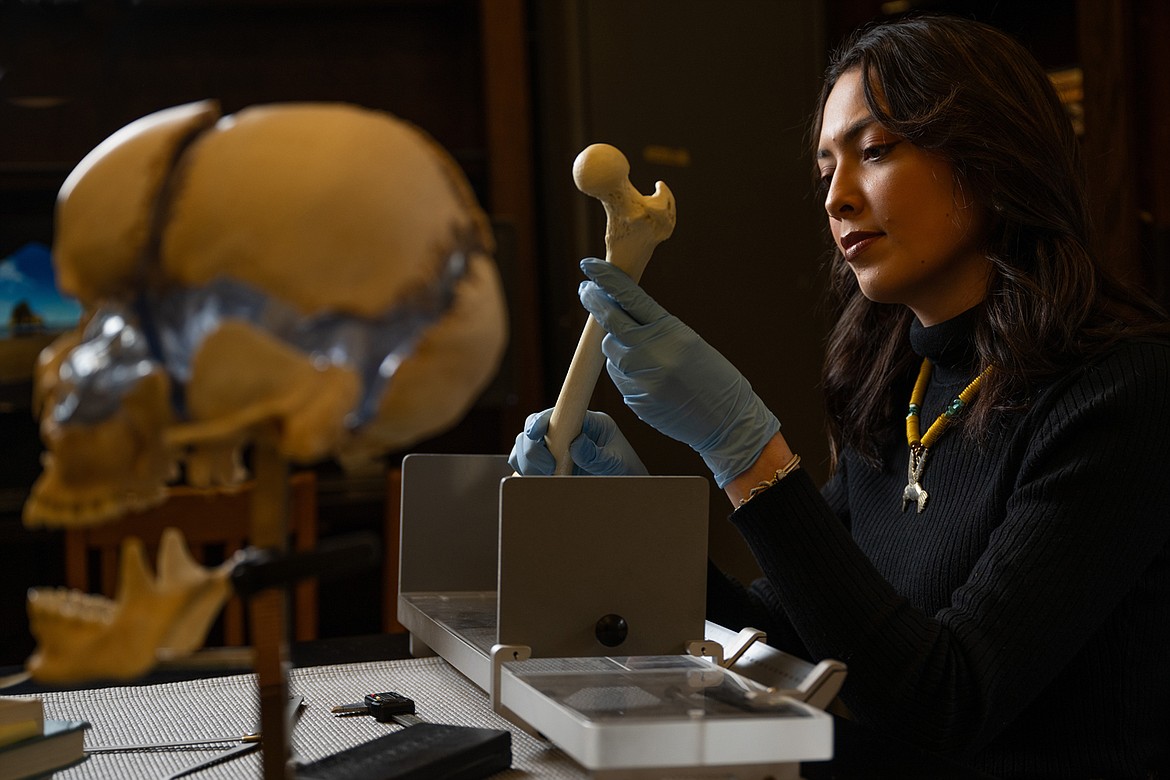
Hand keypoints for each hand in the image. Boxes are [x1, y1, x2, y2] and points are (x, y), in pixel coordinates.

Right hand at [508, 407, 647, 475]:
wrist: (629, 487)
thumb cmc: (626, 471)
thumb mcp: (616, 463)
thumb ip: (597, 455)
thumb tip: (576, 444)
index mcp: (587, 422)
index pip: (556, 414)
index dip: (539, 421)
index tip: (535, 434)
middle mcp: (567, 432)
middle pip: (532, 431)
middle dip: (532, 449)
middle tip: (547, 469)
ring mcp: (555, 449)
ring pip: (524, 448)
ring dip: (526, 462)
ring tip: (544, 477)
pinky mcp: (549, 466)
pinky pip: (525, 465)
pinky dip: (524, 472)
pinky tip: (535, 482)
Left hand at [578, 257, 779, 487]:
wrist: (727, 420)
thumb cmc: (712, 376)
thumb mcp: (687, 341)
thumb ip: (653, 329)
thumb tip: (615, 318)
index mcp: (670, 331)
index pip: (629, 297)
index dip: (605, 279)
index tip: (588, 266)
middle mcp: (651, 352)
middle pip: (609, 322)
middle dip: (594, 302)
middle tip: (586, 290)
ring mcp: (640, 378)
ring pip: (611, 352)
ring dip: (615, 345)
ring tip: (642, 352)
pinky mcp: (634, 399)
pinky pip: (619, 377)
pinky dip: (626, 372)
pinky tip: (649, 378)